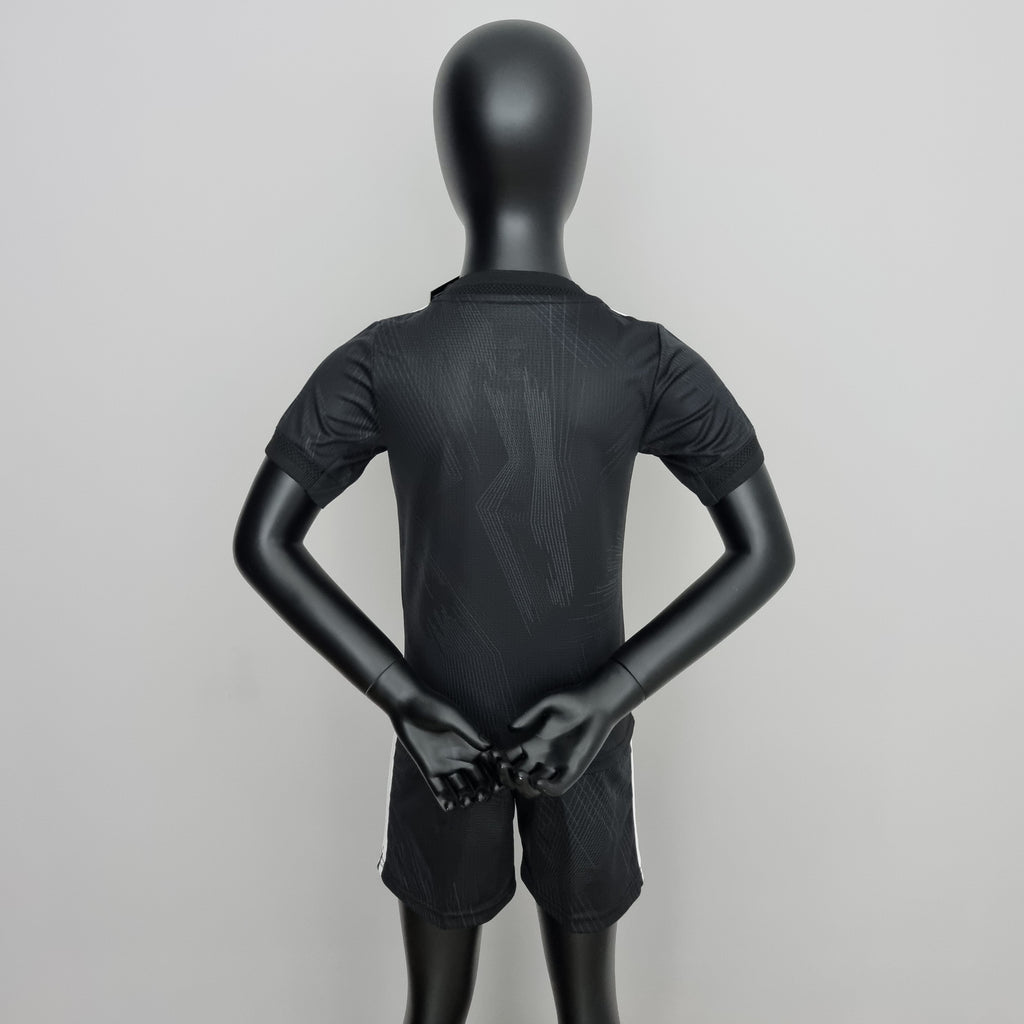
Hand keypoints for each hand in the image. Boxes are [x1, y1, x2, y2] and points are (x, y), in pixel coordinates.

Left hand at [390, 689, 504, 812]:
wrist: (406, 706)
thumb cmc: (432, 705)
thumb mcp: (453, 717)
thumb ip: (470, 732)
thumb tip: (490, 746)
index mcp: (470, 743)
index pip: (488, 761)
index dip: (495, 772)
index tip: (500, 782)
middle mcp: (460, 755)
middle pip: (477, 777)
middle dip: (483, 788)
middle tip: (484, 795)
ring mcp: (444, 763)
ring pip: (460, 786)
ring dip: (465, 795)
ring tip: (468, 801)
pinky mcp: (428, 768)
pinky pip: (438, 788)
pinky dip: (444, 798)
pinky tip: (450, 805)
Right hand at [494, 662, 642, 798]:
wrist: (596, 704)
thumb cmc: (570, 700)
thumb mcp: (546, 704)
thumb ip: (528, 716)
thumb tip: (509, 729)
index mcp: (532, 741)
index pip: (509, 757)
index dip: (499, 760)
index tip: (495, 757)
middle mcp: (541, 756)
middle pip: (516, 776)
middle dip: (508, 776)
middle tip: (507, 769)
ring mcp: (556, 765)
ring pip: (533, 787)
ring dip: (524, 785)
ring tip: (524, 775)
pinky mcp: (572, 770)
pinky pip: (557, 788)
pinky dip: (546, 789)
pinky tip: (540, 779)